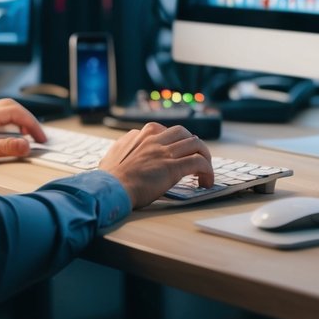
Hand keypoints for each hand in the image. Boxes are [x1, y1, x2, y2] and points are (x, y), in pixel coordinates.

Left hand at [0, 99, 47, 164]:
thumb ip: (3, 148)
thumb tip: (25, 145)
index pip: (16, 112)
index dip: (32, 124)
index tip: (40, 138)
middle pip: (13, 106)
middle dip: (28, 120)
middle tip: (37, 136)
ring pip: (5, 108)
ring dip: (19, 119)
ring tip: (26, 135)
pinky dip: (9, 120)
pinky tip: (9, 132)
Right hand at [99, 122, 213, 208]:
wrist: (112, 188)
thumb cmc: (110, 177)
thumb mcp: (114, 155)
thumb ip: (123, 147)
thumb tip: (126, 148)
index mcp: (141, 136)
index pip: (164, 130)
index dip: (174, 141)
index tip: (176, 152)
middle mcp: (155, 140)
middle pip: (183, 132)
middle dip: (193, 144)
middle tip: (196, 159)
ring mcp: (165, 153)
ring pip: (196, 144)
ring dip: (205, 156)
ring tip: (205, 171)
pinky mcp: (173, 168)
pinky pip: (198, 162)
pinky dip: (207, 171)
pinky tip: (205, 182)